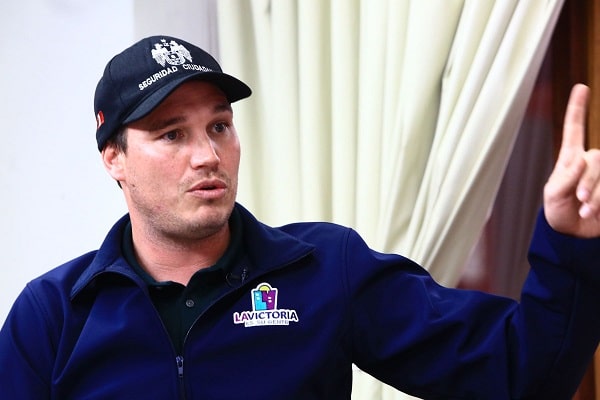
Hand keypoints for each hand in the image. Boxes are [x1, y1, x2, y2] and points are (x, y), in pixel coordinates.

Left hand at [544, 83, 599, 237]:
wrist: (573, 235)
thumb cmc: (559, 213)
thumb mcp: (553, 196)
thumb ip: (564, 178)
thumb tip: (581, 160)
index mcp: (570, 159)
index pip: (575, 130)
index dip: (577, 109)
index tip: (582, 87)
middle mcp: (591, 163)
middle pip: (597, 159)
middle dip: (589, 182)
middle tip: (579, 200)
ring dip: (597, 194)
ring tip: (587, 210)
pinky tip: (597, 213)